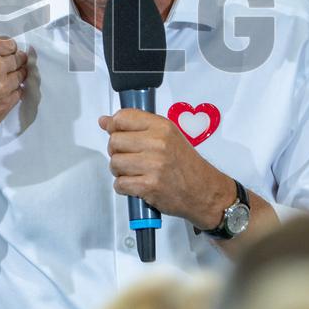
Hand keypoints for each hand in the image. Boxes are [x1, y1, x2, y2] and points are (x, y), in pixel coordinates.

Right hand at [0, 0, 27, 143]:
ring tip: (0, 79)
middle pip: (19, 60)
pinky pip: (18, 95)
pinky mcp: (4, 108)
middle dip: (12, 61)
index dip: (5, 48)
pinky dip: (12, 93)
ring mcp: (3, 90)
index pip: (10, 44)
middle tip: (0, 66)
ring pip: (20, 78)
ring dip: (14, 76)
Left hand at [99, 108, 234, 229]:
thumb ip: (137, 127)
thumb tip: (104, 121)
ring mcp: (153, 165)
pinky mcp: (149, 186)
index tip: (116, 133)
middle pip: (114, 141)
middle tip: (129, 158)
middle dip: (116, 152)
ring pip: (114, 163)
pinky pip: (119, 184)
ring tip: (134, 172)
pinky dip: (124, 187)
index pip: (123, 117)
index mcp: (162, 126)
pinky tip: (136, 185)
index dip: (114, 126)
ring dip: (120, 171)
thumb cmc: (185, 164)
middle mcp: (157, 143)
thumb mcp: (167, 136)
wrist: (204, 190)